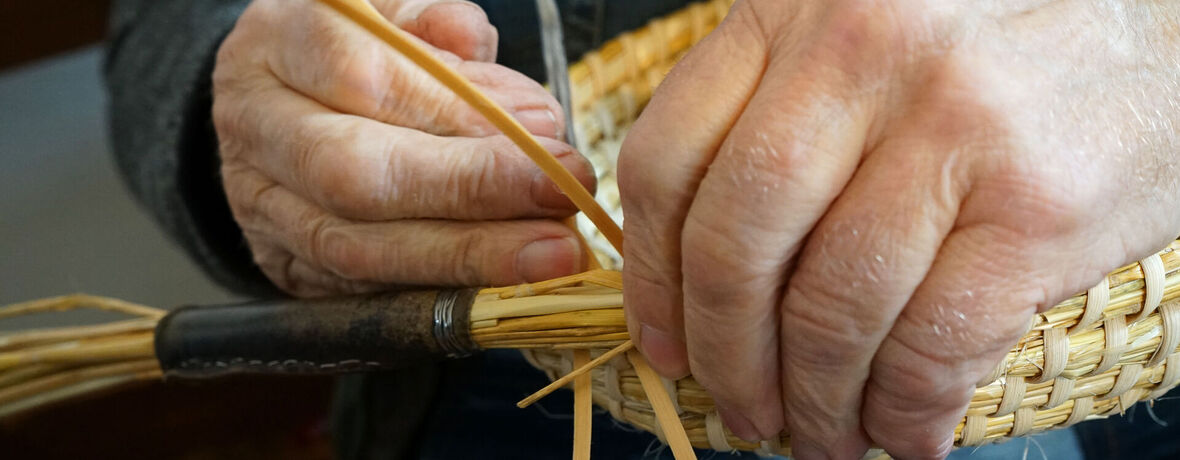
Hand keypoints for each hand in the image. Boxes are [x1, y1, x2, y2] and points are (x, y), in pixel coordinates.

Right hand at [214, 0, 594, 296]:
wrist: (271, 103)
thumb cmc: (354, 49)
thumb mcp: (392, 16)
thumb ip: (441, 35)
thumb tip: (496, 79)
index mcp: (275, 44)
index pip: (360, 74)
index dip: (453, 110)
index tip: (541, 132)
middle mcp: (254, 127)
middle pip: (354, 174)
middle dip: (468, 192)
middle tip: (561, 199)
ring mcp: (260, 206)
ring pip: (357, 248)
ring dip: (465, 258)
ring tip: (552, 255)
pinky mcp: (286, 265)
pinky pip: (365, 289)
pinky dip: (443, 287)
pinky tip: (507, 281)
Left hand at [620, 1, 1179, 457]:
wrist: (1163, 25)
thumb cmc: (992, 50)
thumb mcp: (857, 45)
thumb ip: (778, 123)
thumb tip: (703, 279)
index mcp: (794, 14)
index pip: (666, 162)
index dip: (649, 275)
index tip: (664, 340)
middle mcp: (859, 56)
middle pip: (735, 245)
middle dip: (727, 356)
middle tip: (741, 408)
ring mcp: (951, 126)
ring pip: (832, 309)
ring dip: (815, 402)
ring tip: (820, 437)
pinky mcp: (1035, 203)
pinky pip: (934, 344)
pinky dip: (906, 412)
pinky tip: (905, 433)